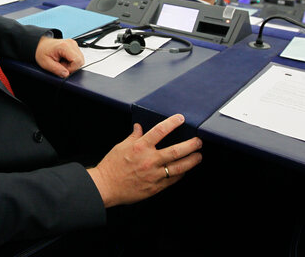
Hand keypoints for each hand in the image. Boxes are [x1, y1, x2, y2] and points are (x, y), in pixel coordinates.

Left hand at [34, 36, 83, 77]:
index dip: (71, 69)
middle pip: (80, 60)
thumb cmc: (42, 51)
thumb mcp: (46, 63)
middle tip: (61, 65)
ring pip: (80, 59)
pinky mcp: (74, 46)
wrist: (41, 44)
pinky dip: (72, 61)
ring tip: (62, 62)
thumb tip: (66, 74)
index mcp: (64, 46)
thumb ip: (57, 70)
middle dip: (72, 67)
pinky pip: (78, 57)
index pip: (78, 61)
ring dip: (72, 64)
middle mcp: (71, 43)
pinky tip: (64, 60)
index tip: (63, 69)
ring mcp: (73, 44)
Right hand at [87, 114, 201, 207]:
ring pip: (179, 167)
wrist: (105, 187)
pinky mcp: (155, 187)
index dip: (172, 123)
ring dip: (192, 161)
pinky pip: (173, 180)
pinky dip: (181, 174)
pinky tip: (185, 170)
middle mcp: (149, 160)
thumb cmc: (111, 166)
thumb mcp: (121, 146)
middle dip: (191, 145)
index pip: (160, 131)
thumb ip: (133, 136)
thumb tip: (139, 127)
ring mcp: (154, 175)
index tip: (181, 118)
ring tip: (199, 156)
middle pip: (176, 151)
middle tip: (198, 141)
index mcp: (140, 147)